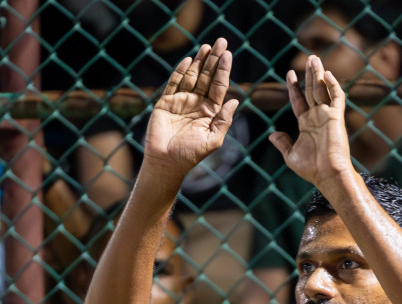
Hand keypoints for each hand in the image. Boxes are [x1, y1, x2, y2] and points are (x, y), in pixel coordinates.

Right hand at [142, 38, 238, 179]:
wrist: (166, 163)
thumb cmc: (190, 155)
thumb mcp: (213, 140)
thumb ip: (224, 120)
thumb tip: (235, 100)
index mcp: (210, 111)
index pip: (219, 85)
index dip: (223, 69)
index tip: (227, 54)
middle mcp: (196, 103)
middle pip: (207, 76)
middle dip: (213, 59)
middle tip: (220, 41)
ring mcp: (181, 102)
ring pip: (192, 76)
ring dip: (199, 61)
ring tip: (206, 46)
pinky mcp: (166, 103)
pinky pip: (174, 84)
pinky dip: (180, 72)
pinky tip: (188, 60)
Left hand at [269, 54, 352, 188]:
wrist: (327, 175)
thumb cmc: (311, 169)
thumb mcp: (291, 155)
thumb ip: (283, 142)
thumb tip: (272, 134)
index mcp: (306, 124)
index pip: (299, 100)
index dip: (294, 87)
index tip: (289, 74)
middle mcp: (317, 117)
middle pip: (312, 90)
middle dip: (309, 74)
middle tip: (309, 58)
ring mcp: (327, 115)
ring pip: (323, 90)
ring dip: (318, 74)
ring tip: (314, 58)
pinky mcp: (336, 117)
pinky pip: (336, 97)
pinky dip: (332, 85)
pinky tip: (327, 74)